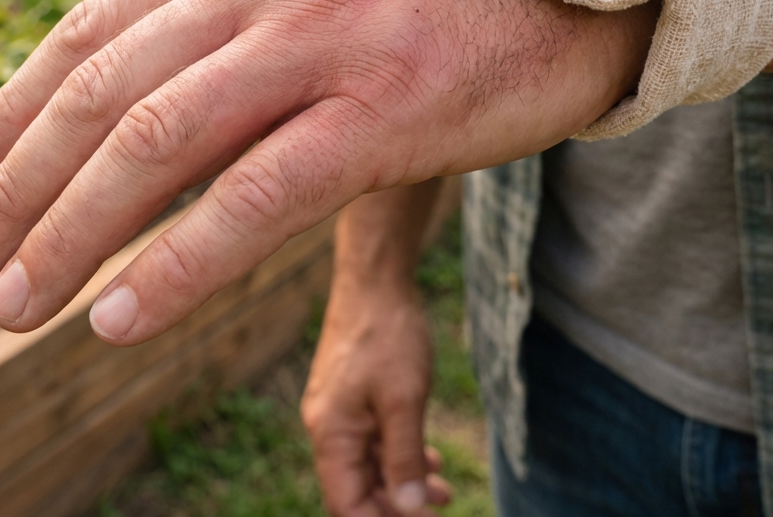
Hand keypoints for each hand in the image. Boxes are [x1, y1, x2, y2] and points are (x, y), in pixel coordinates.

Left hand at [0, 0, 656, 343]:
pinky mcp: (389, 106)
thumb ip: (233, 2)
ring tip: (15, 308)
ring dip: (68, 234)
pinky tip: (122, 317)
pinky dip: (179, 264)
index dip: (13, 108)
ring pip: (157, 142)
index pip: (89, 30)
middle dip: (19, 191)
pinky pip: (258, 195)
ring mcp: (324, 38)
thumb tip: (149, 87)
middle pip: (102, 93)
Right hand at [302, 271, 448, 515]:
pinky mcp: (353, 395)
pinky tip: (430, 457)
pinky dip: (400, 453)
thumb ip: (405, 457)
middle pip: (357, 489)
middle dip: (397, 507)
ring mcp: (339, 409)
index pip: (346, 504)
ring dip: (403, 482)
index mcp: (330, 433)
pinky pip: (373, 439)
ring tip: (445, 492)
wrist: (376, 279)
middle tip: (441, 510)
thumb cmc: (387, 334)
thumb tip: (411, 509)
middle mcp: (328, 426)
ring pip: (369, 465)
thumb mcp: (404, 400)